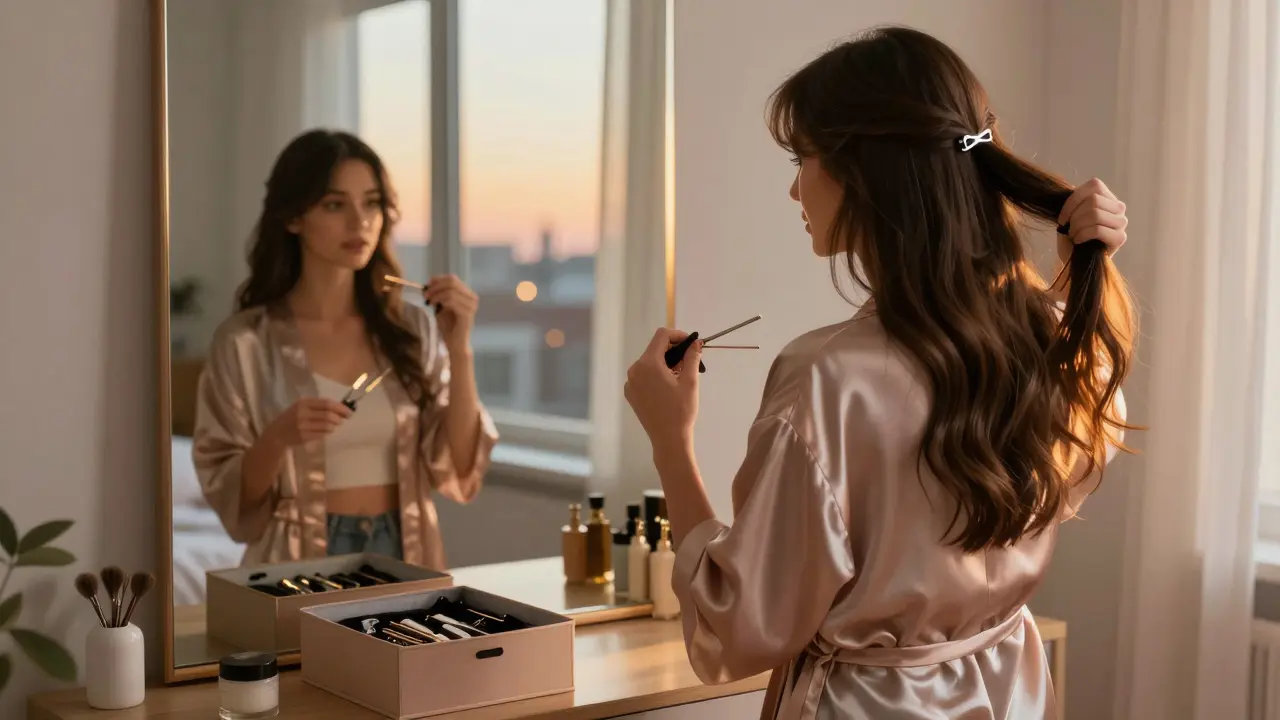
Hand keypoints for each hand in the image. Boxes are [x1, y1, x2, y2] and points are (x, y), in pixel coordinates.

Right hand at [266, 397, 351, 446]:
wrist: (276, 434)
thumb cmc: (291, 418)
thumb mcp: (301, 407)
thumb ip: (317, 406)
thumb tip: (340, 408)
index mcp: (303, 402)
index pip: (326, 403)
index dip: (340, 407)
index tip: (349, 411)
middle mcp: (303, 412)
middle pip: (328, 414)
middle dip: (339, 418)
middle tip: (343, 420)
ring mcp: (303, 425)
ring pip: (327, 425)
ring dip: (334, 426)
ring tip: (334, 426)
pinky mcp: (304, 436)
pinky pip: (322, 434)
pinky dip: (327, 432)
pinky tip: (326, 431)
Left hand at [425, 274, 477, 353]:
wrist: (455, 343)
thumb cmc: (448, 326)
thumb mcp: (442, 306)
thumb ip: (439, 294)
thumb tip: (430, 283)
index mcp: (467, 294)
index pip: (452, 279)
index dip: (438, 279)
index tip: (427, 285)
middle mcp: (472, 297)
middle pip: (452, 282)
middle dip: (435, 286)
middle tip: (425, 294)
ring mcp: (471, 305)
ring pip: (451, 291)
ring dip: (436, 294)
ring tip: (429, 301)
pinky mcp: (467, 314)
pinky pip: (452, 301)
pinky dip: (441, 300)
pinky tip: (435, 306)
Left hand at [624, 328, 701, 449]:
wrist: (668, 439)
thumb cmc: (681, 411)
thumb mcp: (690, 381)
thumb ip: (692, 357)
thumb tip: (695, 343)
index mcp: (648, 364)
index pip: (661, 336)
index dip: (678, 335)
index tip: (691, 344)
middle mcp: (635, 370)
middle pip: (655, 349)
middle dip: (673, 351)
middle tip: (690, 362)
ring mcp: (630, 382)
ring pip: (649, 362)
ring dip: (665, 363)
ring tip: (681, 377)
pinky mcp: (630, 393)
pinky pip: (644, 375)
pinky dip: (656, 375)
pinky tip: (668, 388)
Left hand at [1057, 177, 1127, 262]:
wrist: (1075, 261)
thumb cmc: (1072, 236)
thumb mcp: (1070, 214)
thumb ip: (1075, 200)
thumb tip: (1070, 191)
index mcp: (1107, 197)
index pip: (1094, 185)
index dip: (1073, 200)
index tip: (1061, 217)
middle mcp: (1119, 207)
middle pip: (1094, 200)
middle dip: (1074, 216)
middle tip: (1069, 229)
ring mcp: (1121, 222)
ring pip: (1095, 214)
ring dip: (1077, 226)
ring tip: (1073, 235)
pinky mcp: (1120, 238)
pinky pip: (1098, 229)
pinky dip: (1083, 235)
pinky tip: (1078, 241)